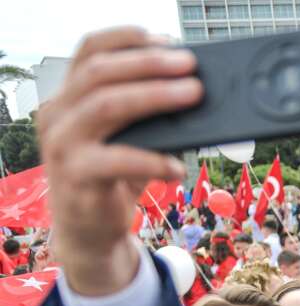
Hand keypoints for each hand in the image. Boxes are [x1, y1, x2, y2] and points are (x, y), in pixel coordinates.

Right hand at [37, 28, 198, 295]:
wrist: (89, 230)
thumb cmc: (115, 177)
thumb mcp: (129, 138)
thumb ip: (149, 115)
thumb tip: (197, 92)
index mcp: (71, 96)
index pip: (90, 50)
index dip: (127, 39)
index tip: (167, 39)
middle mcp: (59, 113)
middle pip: (100, 73)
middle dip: (149, 64)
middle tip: (191, 67)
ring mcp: (63, 144)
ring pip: (106, 106)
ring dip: (155, 97)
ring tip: (193, 96)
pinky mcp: (76, 177)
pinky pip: (116, 160)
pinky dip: (152, 160)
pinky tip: (178, 166)